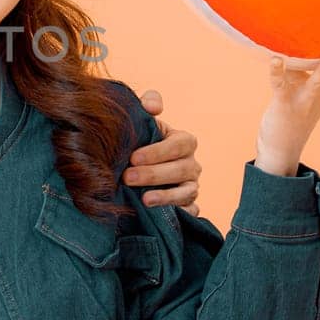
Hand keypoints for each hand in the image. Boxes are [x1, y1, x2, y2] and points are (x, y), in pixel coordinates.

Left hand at [124, 89, 202, 215]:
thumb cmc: (143, 141)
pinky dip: (181, 213)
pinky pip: (191, 211)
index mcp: (184, 141)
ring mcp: (192, 186)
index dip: (157, 151)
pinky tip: (164, 216)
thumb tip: (152, 105)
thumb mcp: (145, 121)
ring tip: (144, 200)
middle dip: (153, 174)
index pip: (178, 145)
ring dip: (166, 196)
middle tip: (127, 177)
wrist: (139, 167)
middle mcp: (192, 164)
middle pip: (180, 169)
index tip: (133, 157)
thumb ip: (148, 104)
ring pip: (186, 192)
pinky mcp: (190, 205)